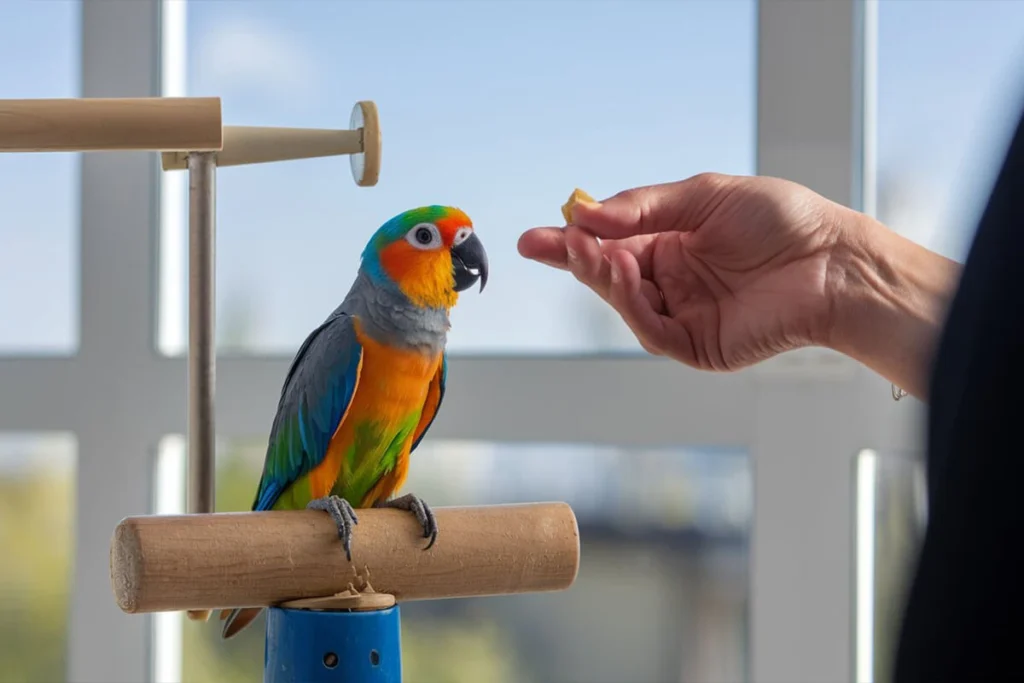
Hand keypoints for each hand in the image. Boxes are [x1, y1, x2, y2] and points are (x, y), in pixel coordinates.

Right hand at [518, 173, 850, 370]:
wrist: (831, 260)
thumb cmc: (779, 220)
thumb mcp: (703, 196)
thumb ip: (642, 206)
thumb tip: (584, 214)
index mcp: (672, 244)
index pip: (609, 245)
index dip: (571, 242)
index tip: (534, 238)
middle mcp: (672, 281)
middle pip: (608, 276)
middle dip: (578, 260)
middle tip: (555, 244)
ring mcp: (683, 316)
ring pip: (625, 304)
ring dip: (605, 278)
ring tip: (599, 252)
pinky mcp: (698, 346)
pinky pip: (652, 331)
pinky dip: (632, 306)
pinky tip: (628, 273)